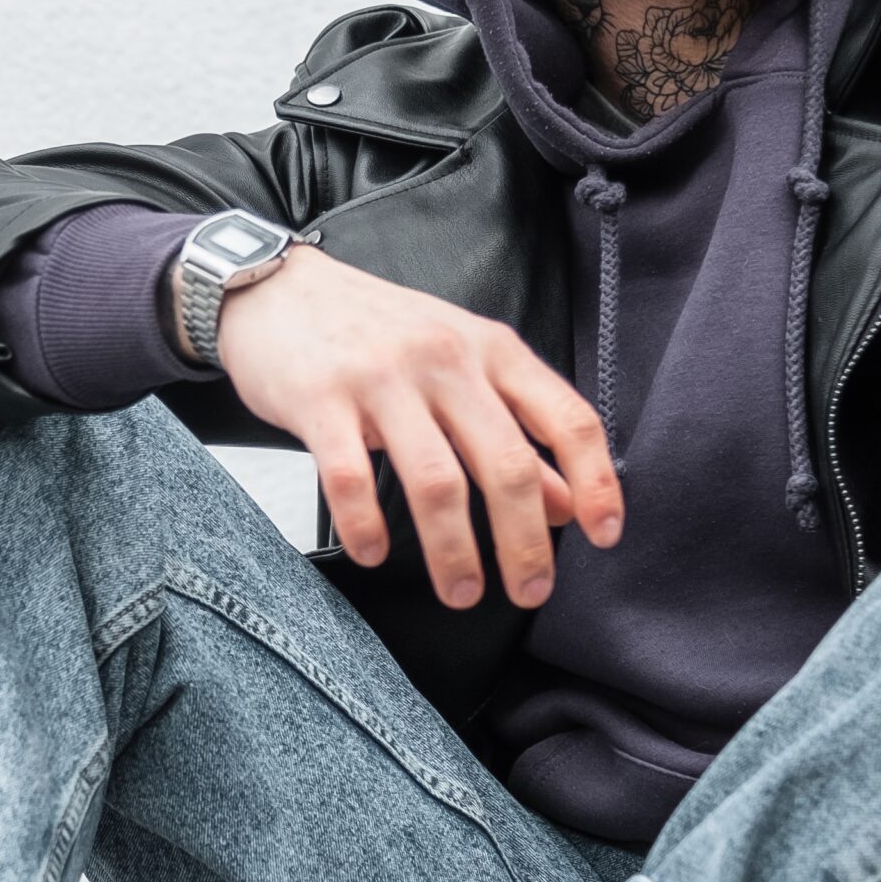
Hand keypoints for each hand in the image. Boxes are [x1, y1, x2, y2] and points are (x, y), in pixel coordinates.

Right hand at [200, 244, 622, 608]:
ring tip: (461, 592)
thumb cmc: (373, 330)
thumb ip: (514, 429)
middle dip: (524, 542)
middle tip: (529, 592)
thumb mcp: (459, 364)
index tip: (604, 535)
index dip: (596, 481)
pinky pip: (349, 478)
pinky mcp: (320, 399)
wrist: (276, 288)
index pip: (567, 417)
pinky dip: (367, 527)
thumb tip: (565, 502)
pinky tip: (374, 554)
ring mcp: (381, 378)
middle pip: (505, 463)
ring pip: (436, 480)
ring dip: (454, 550)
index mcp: (490, 350)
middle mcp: (444, 359)